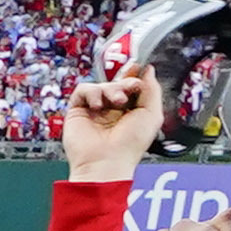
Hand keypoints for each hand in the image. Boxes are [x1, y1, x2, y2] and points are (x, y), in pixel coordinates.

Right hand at [60, 52, 163, 183]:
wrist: (106, 162)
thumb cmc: (130, 146)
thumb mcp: (152, 115)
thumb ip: (152, 90)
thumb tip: (148, 70)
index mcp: (130, 112)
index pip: (131, 86)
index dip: (134, 76)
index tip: (139, 67)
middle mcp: (112, 110)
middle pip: (117, 82)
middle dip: (125, 82)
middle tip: (131, 89)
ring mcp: (94, 110)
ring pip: (102, 84)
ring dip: (111, 90)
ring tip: (116, 102)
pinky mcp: (78, 111)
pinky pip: (84, 89)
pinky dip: (92, 93)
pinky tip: (98, 106)